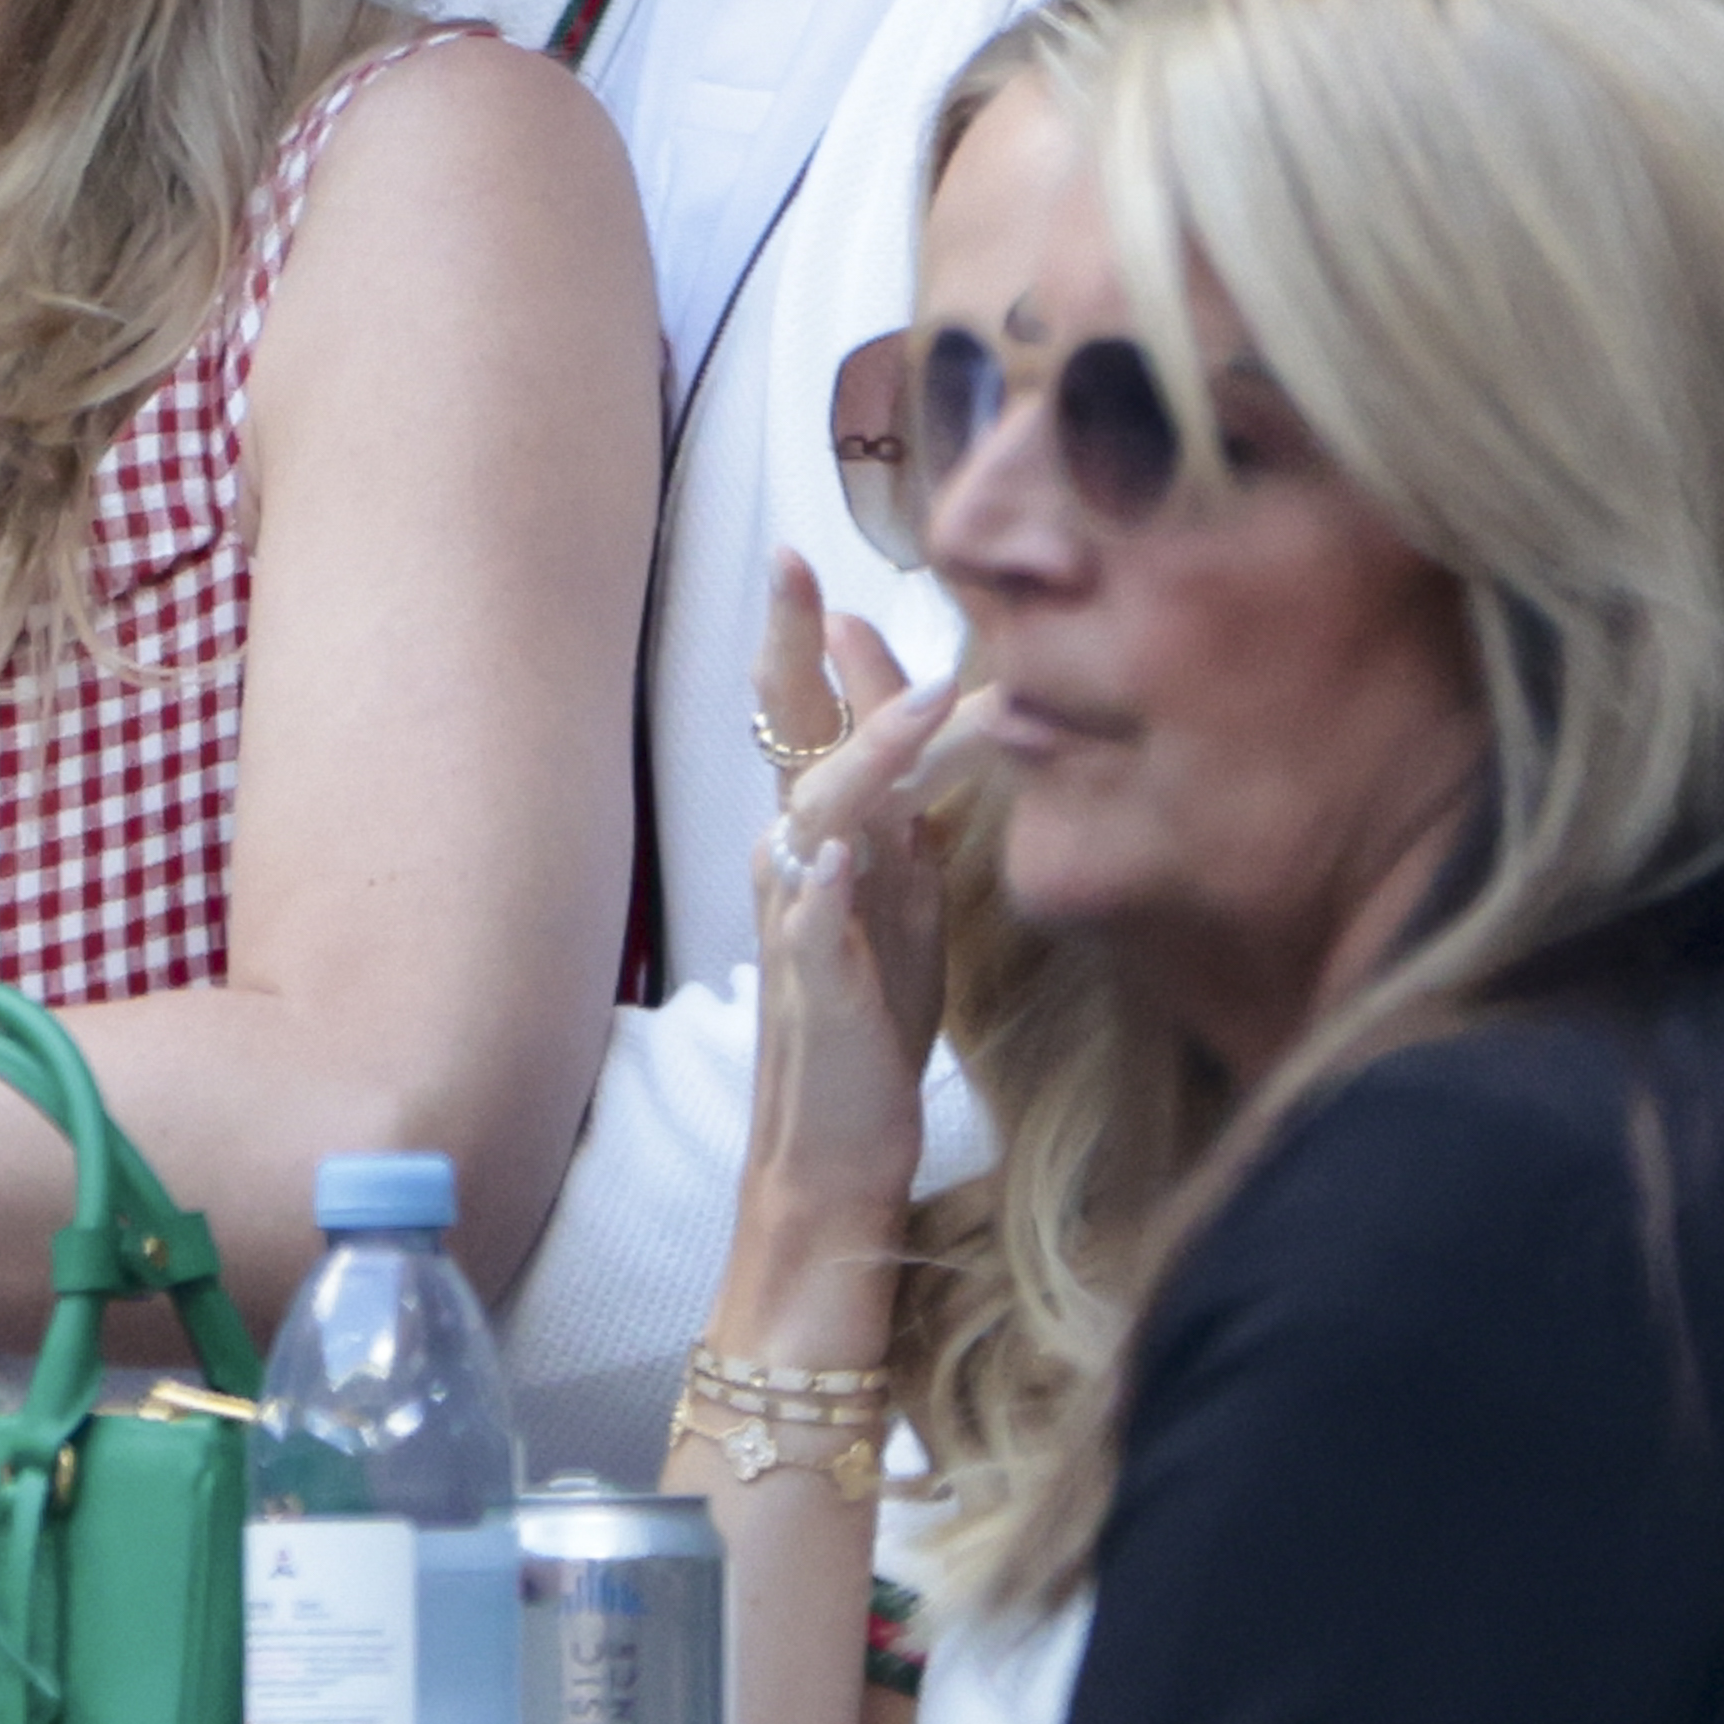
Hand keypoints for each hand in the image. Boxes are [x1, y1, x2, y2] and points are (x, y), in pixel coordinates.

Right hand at [719, 554, 966, 1357]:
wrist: (834, 1155)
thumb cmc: (871, 1025)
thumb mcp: (908, 903)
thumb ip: (915, 819)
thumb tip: (934, 733)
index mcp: (825, 837)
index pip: (825, 718)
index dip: (840, 649)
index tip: (850, 574)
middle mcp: (798, 862)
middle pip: (788, 734)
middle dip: (790, 648)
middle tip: (796, 568)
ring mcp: (799, 922)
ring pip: (818, 811)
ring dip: (872, 753)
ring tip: (926, 702)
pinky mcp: (813, 990)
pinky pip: (811, 926)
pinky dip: (826, 887)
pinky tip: (847, 853)